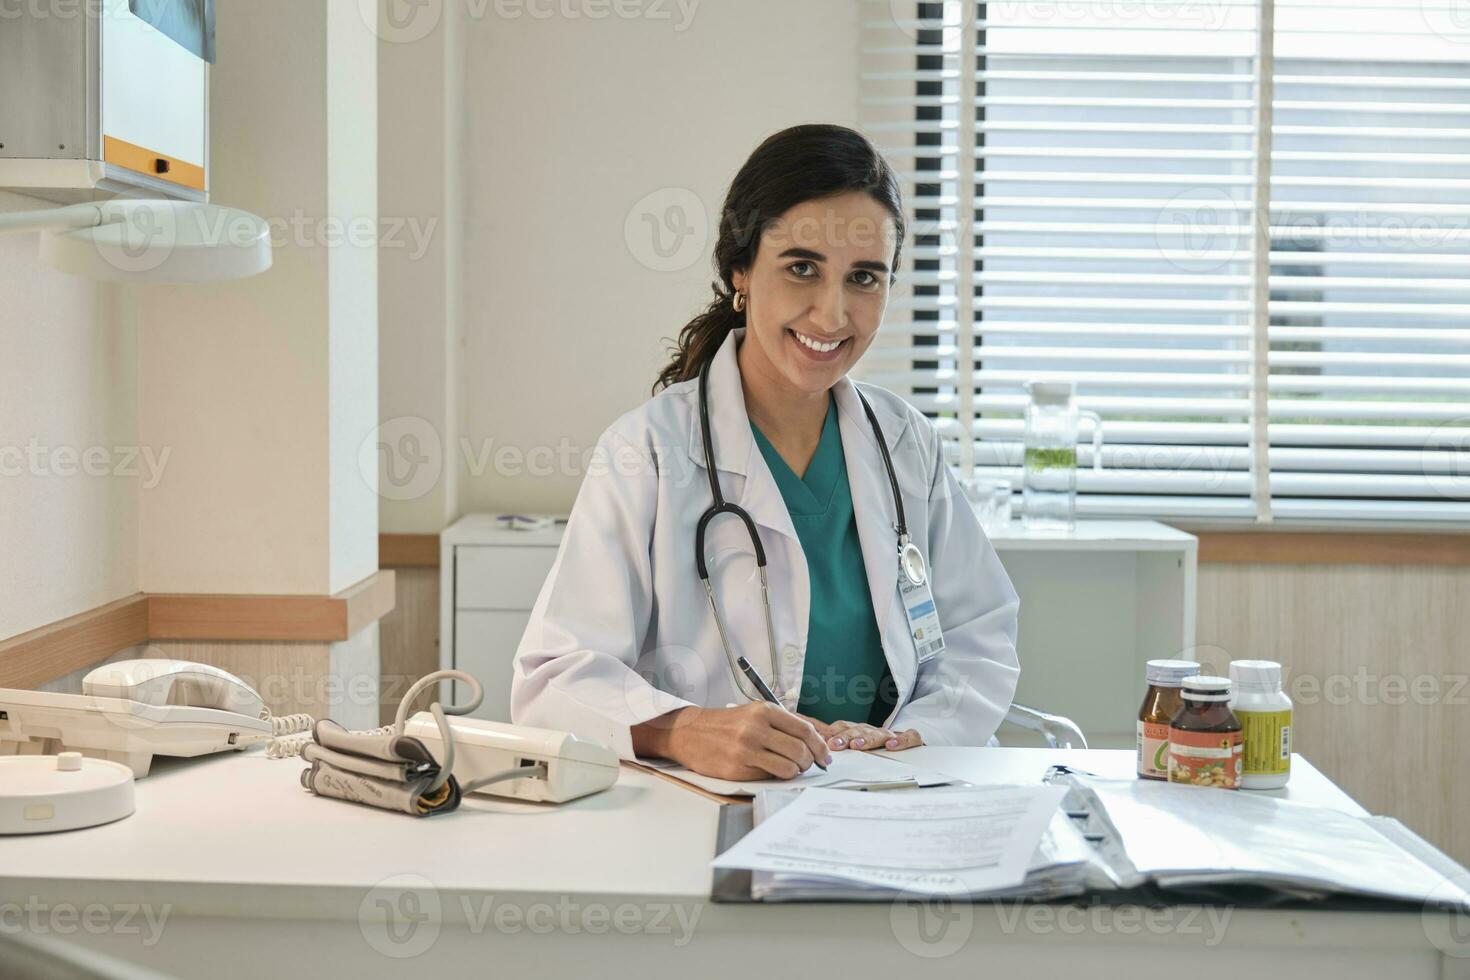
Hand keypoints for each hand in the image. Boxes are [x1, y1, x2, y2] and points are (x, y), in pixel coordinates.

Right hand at [631, 703, 832, 780]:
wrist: (690, 733)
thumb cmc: (726, 724)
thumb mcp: (754, 713)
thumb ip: (782, 724)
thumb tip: (814, 740)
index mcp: (764, 711)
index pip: (804, 729)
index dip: (820, 745)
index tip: (825, 755)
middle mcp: (757, 728)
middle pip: (800, 750)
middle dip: (809, 761)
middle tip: (807, 765)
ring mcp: (747, 749)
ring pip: (789, 767)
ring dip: (795, 772)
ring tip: (790, 769)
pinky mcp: (738, 768)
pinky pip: (769, 777)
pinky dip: (775, 777)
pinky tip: (769, 771)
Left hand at [823, 720, 922, 752]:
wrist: (912, 745)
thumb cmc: (879, 747)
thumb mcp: (856, 745)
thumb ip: (835, 741)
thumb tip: (815, 740)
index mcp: (860, 731)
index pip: (844, 727)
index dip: (832, 732)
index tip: (820, 740)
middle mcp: (874, 731)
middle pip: (858, 730)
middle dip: (845, 736)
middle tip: (834, 745)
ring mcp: (893, 734)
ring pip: (880, 733)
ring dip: (867, 738)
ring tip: (857, 745)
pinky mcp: (912, 739)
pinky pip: (909, 737)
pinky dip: (901, 740)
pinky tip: (891, 746)